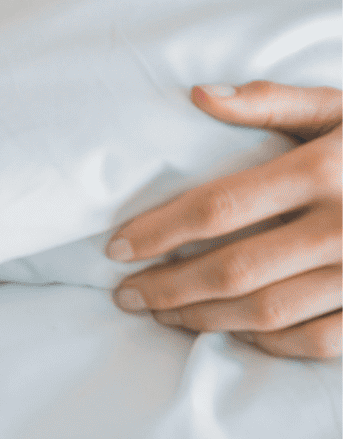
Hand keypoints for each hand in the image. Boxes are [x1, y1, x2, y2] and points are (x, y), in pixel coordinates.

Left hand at [106, 81, 341, 359]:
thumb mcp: (341, 104)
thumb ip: (272, 100)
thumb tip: (199, 94)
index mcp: (323, 167)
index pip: (220, 206)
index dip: (161, 230)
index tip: (117, 245)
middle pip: (235, 268)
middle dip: (170, 286)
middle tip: (125, 293)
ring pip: (269, 312)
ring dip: (205, 319)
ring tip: (161, 314)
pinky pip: (316, 342)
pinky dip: (267, 344)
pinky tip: (231, 332)